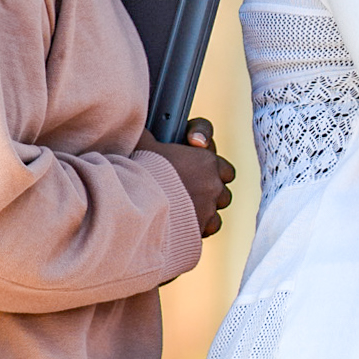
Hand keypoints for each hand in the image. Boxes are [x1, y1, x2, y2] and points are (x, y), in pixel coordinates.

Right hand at [138, 116, 234, 235]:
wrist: (134, 204)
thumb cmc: (140, 170)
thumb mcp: (142, 143)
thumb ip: (150, 136)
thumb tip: (142, 127)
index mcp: (206, 162)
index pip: (224, 168)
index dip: (214, 171)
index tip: (198, 172)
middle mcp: (213, 187)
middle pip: (222, 193)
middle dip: (208, 194)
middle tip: (188, 192)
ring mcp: (208, 211)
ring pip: (215, 215)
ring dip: (203, 213)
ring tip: (183, 212)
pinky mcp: (198, 231)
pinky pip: (204, 231)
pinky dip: (195, 230)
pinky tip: (179, 227)